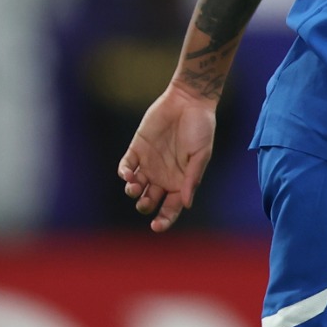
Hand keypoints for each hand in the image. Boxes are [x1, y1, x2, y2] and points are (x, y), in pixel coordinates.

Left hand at [117, 80, 217, 232]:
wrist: (189, 100)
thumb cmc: (201, 127)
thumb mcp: (202, 154)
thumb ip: (192, 179)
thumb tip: (186, 205)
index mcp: (180, 181)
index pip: (170, 208)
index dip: (164, 219)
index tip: (157, 226)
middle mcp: (163, 176)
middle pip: (150, 201)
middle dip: (145, 206)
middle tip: (145, 202)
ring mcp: (149, 163)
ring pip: (136, 187)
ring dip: (133, 192)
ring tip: (135, 187)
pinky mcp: (137, 149)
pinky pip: (126, 167)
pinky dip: (124, 173)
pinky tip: (128, 174)